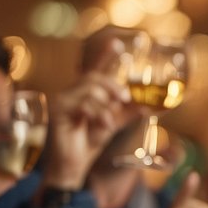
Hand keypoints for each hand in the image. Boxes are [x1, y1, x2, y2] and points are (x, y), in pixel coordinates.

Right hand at [43, 41, 133, 188]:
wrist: (74, 164)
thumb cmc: (89, 142)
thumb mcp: (113, 124)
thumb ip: (127, 113)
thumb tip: (148, 107)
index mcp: (86, 93)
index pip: (96, 69)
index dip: (105, 56)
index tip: (117, 43)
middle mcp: (73, 92)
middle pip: (95, 77)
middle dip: (112, 85)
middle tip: (125, 98)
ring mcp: (64, 99)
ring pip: (90, 89)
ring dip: (105, 103)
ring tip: (110, 119)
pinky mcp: (59, 110)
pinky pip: (83, 104)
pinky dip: (97, 114)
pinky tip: (104, 125)